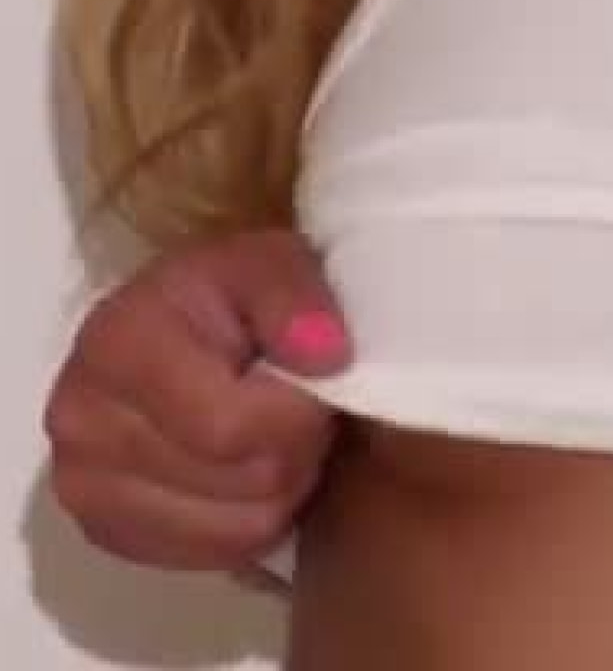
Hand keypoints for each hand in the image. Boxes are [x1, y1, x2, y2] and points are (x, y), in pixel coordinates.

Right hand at [45, 228, 349, 571]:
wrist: (180, 326)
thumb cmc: (231, 291)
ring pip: (235, 532)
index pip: (230, 428)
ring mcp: (82, 486)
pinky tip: (241, 469)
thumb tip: (323, 356)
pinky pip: (210, 559)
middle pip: (242, 483)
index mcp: (116, 345)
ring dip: (276, 489)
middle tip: (295, 405)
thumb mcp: (271, 261)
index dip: (295, 412)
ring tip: (270, 434)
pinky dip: (244, 523)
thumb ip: (294, 295)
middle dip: (293, 447)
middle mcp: (81, 422)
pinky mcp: (103, 532)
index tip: (314, 377)